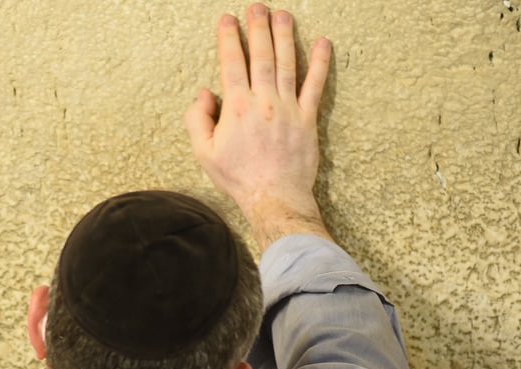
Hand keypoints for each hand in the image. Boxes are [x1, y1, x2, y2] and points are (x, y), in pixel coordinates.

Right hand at [185, 4, 332, 249]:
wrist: (274, 197)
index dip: (229, 39)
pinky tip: (322, 42)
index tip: (228, 20)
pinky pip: (315, 84)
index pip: (232, 63)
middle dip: (258, 27)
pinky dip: (320, 61)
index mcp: (236, 108)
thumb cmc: (238, 178)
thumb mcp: (204, 153)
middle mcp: (263, 102)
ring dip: (285, 35)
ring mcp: (288, 108)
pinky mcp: (308, 118)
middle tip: (257, 6)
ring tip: (282, 14)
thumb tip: (204, 93)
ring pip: (287, 63)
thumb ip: (198, 119)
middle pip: (261, 56)